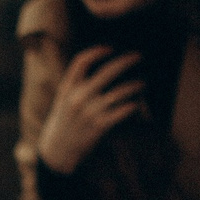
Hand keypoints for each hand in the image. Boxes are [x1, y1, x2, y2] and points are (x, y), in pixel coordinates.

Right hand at [35, 46, 143, 173]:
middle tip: (138, 56)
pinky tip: (137, 104)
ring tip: (143, 83)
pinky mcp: (99, 126)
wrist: (57, 151)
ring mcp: (90, 112)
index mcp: (67, 88)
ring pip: (119, 92)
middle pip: (106, 72)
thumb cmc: (63, 124)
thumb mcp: (62, 101)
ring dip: (134, 85)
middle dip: (125, 61)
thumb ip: (76, 86)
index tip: (109, 48)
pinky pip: (122, 111)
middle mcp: (79, 97)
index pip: (81, 62)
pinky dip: (132, 105)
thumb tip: (101, 73)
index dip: (97, 52)